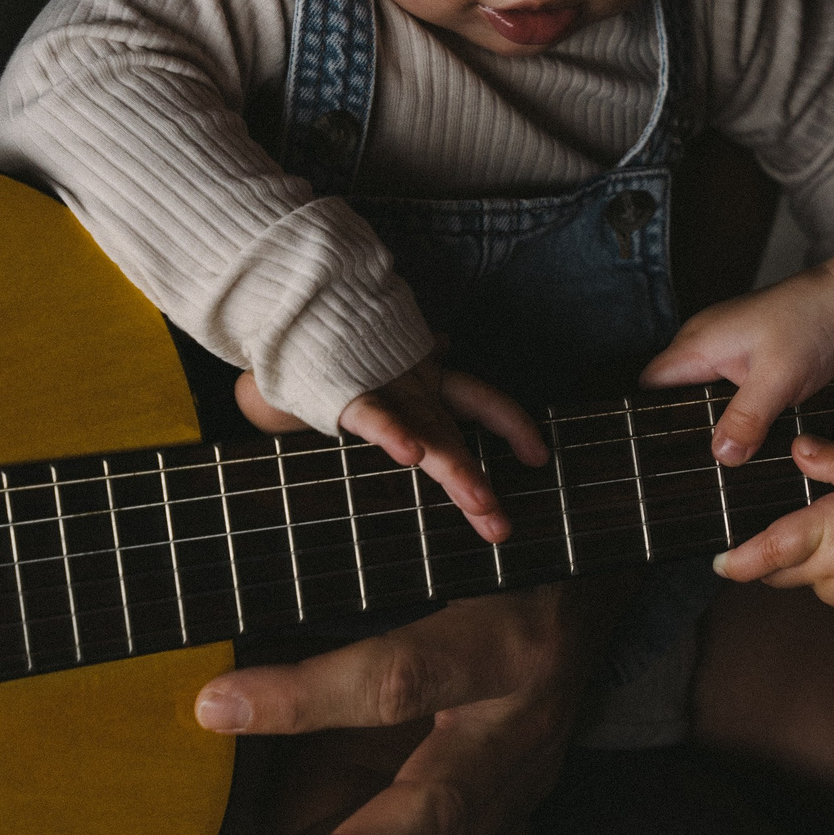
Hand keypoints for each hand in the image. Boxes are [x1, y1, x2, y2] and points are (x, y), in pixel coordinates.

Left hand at [191, 580, 614, 834]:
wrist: (601, 581)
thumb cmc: (508, 545)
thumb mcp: (456, 545)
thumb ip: (376, 572)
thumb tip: (252, 613)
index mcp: (512, 638)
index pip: (400, 678)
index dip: (306, 697)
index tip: (212, 707)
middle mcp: (527, 719)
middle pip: (438, 806)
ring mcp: (532, 771)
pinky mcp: (523, 802)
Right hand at [235, 355, 545, 543]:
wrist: (294, 307)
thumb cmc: (341, 338)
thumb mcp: (385, 354)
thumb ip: (418, 354)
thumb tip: (444, 342)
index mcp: (425, 382)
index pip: (481, 400)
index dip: (513, 424)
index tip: (539, 456)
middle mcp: (413, 390)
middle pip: (456, 440)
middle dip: (477, 484)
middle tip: (500, 527)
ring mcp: (384, 392)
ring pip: (427, 435)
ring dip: (455, 470)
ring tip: (480, 502)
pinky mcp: (347, 394)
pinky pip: (374, 417)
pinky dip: (393, 433)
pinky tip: (411, 455)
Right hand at [641, 248, 833, 464]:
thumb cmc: (810, 324)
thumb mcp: (778, 377)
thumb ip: (747, 416)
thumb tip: (721, 455)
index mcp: (697, 344)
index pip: (648, 386)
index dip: (648, 419)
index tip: (659, 455)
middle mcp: (701, 346)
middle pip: (670, 395)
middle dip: (682, 429)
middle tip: (695, 468)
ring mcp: (721, 352)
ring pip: (698, 397)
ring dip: (710, 423)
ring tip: (720, 458)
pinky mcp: (743, 361)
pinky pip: (721, 392)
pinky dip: (730, 413)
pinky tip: (743, 436)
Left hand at [712, 436, 833, 613]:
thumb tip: (798, 448)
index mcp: (826, 531)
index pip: (767, 551)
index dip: (738, 560)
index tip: (719, 563)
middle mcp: (827, 571)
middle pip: (782, 572)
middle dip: (776, 559)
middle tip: (794, 536)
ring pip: (815, 582)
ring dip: (822, 565)